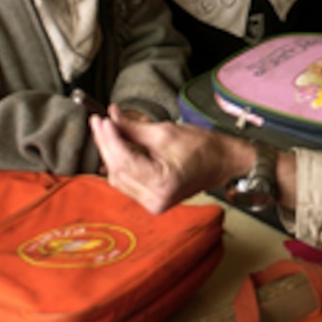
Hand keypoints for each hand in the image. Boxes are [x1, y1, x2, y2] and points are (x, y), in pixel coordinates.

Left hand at [90, 107, 254, 213]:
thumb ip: (133, 128)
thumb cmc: (203, 148)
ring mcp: (153, 203)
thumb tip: (112, 118)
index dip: (109, 139)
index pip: (124, 161)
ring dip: (111, 154)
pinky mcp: (152, 201)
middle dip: (106, 144)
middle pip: (117, 171)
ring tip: (107, 131)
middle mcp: (155, 199)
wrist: (222, 162)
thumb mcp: (166, 132)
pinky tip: (116, 147)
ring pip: (118, 178)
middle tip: (100, 122)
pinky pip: (126, 182)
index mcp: (161, 183)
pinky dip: (120, 164)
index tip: (102, 121)